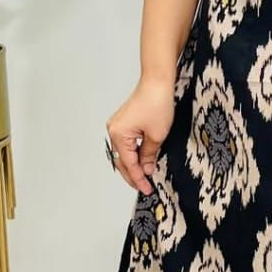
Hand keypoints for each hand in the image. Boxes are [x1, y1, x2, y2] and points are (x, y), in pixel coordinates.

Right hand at [105, 76, 174, 194]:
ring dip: (133, 165)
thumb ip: (149, 155)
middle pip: (122, 160)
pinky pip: (126, 143)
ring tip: (144, 177)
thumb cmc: (157, 103)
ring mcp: (117, 126)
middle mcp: (113, 130)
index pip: (129, 164)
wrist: (157, 82)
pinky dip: (134, 153)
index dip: (138, 179)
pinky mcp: (124, 122)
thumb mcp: (156, 136)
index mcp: (119, 135)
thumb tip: (146, 169)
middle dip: (133, 175)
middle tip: (145, 187)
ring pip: (124, 152)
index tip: (147, 189)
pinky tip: (142, 160)